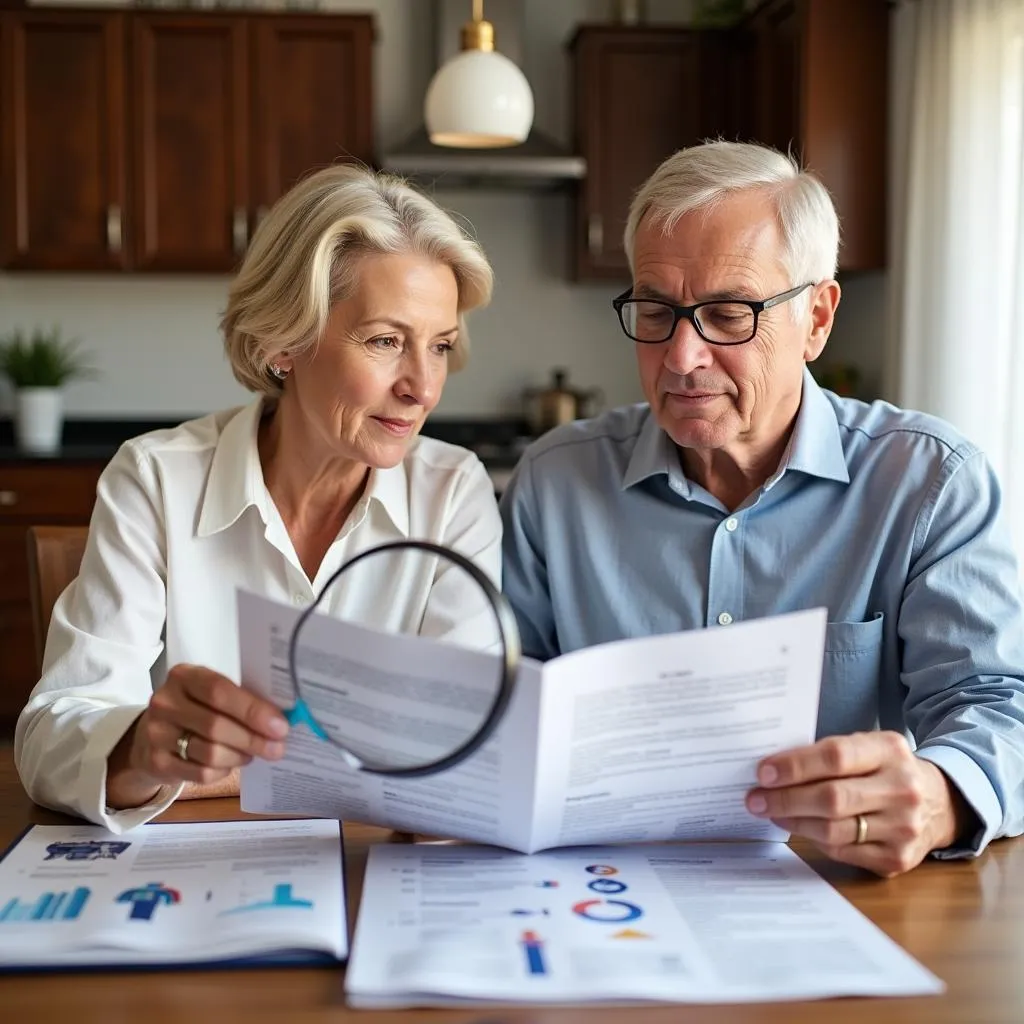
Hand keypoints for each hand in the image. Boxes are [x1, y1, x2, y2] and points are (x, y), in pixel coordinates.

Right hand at [107, 664, 288, 807]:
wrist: (151, 733)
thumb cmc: (196, 708)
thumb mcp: (211, 694)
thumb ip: (240, 700)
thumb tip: (280, 722)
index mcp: (184, 676)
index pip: (220, 691)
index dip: (252, 710)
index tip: (280, 726)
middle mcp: (165, 702)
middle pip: (216, 725)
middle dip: (253, 739)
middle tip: (277, 748)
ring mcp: (156, 733)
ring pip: (210, 753)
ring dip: (239, 756)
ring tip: (252, 754)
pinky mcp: (156, 762)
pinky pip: (200, 773)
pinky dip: (223, 771)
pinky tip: (229, 764)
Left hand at [745, 731, 965, 876]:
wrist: (940, 803)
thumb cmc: (886, 769)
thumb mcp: (868, 747)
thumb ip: (829, 753)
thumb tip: (772, 768)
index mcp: (890, 751)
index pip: (836, 756)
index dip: (794, 766)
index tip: (762, 772)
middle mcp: (901, 789)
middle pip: (832, 798)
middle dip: (785, 799)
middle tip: (755, 798)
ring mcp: (903, 828)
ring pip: (833, 830)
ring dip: (794, 821)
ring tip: (770, 812)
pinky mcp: (897, 859)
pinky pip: (843, 851)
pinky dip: (814, 840)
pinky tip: (799, 828)